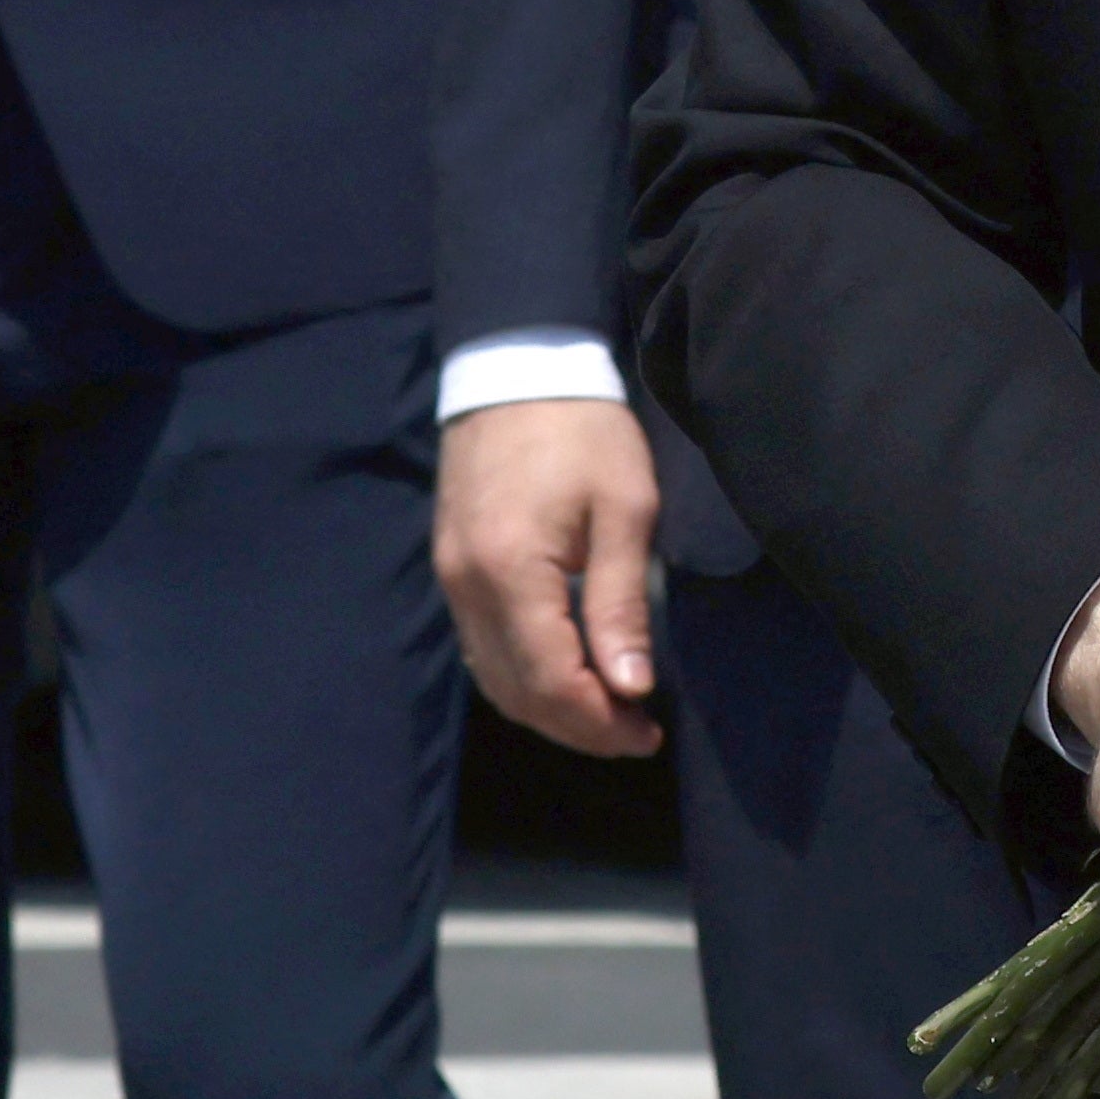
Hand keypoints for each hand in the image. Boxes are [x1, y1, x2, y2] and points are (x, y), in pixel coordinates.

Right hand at [433, 399, 663, 757]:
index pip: (550, 681)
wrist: (517, 365)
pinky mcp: (450, 568)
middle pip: (516, 693)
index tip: (649, 731)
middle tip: (636, 732)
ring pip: (493, 678)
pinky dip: (523, 678)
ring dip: (549, 709)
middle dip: (578, 727)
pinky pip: (480, 648)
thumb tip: (631, 688)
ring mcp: (451, 579)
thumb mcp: (624, 510)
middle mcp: (467, 585)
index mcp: (511, 571)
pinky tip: (567, 675)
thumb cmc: (583, 431)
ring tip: (608, 712)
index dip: (599, 722)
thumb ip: (621, 604)